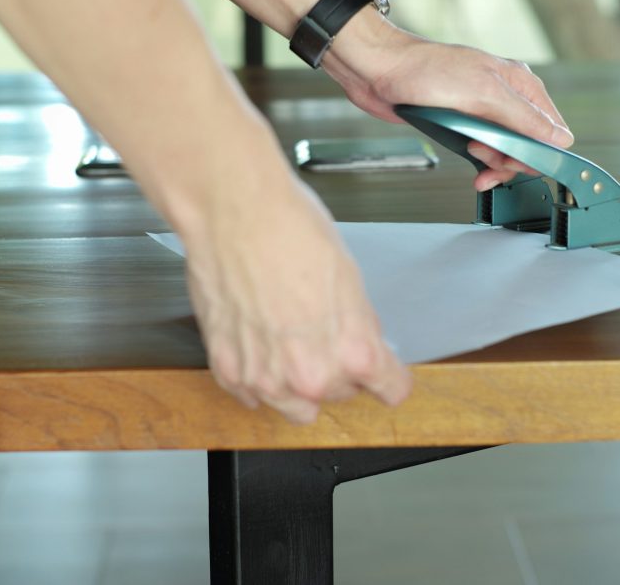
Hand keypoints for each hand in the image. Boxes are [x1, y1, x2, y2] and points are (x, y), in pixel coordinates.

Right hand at [181, 178, 412, 423]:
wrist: (234, 213)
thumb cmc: (290, 230)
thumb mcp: (350, 277)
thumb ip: (359, 325)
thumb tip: (361, 341)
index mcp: (354, 353)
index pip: (390, 390)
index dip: (387, 373)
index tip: (382, 370)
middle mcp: (311, 377)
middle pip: (342, 394)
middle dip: (338, 369)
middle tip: (321, 330)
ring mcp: (266, 380)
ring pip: (296, 407)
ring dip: (297, 383)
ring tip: (287, 340)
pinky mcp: (229, 371)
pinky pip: (252, 395)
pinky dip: (257, 376)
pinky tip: (258, 342)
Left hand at [325, 19, 572, 191]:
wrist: (379, 69)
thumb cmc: (424, 69)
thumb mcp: (483, 93)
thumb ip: (523, 118)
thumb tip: (559, 138)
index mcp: (519, 85)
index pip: (551, 128)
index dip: (540, 151)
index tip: (521, 164)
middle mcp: (505, 97)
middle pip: (528, 144)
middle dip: (512, 159)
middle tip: (487, 158)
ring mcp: (482, 112)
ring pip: (504, 152)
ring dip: (493, 163)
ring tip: (472, 154)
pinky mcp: (461, 124)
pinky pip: (482, 152)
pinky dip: (480, 164)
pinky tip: (473, 170)